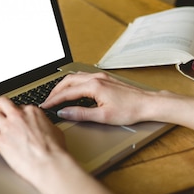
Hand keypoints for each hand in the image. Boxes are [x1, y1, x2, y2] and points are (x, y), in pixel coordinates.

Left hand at [0, 97, 68, 185]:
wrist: (50, 163)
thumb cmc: (55, 150)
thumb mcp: (55, 131)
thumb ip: (45, 125)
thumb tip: (44, 128)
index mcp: (32, 112)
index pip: (20, 106)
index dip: (17, 114)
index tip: (15, 119)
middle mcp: (19, 116)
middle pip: (2, 103)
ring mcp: (8, 128)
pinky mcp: (0, 142)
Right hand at [40, 71, 154, 124]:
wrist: (148, 104)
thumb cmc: (130, 110)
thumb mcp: (103, 116)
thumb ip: (81, 114)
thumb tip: (65, 112)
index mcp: (94, 86)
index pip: (67, 92)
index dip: (54, 100)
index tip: (45, 105)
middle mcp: (96, 78)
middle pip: (68, 81)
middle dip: (55, 90)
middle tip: (47, 100)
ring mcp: (101, 77)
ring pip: (76, 77)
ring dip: (64, 85)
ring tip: (57, 95)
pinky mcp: (105, 79)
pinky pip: (84, 77)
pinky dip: (74, 83)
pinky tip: (73, 90)